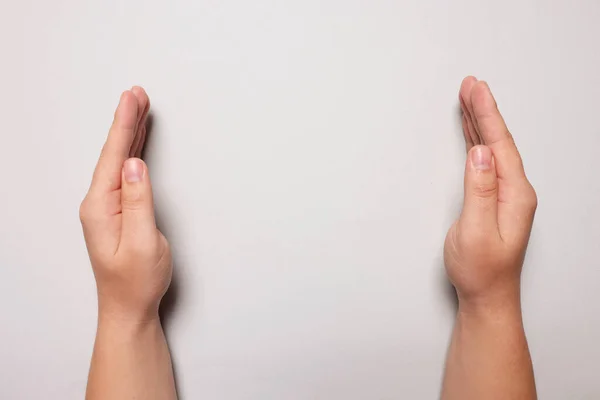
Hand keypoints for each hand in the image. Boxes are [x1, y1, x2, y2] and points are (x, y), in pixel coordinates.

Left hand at [80, 87, 171, 321]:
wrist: (129, 307)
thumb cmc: (136, 281)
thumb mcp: (143, 242)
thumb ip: (138, 201)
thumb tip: (134, 165)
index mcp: (101, 208)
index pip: (114, 157)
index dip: (124, 125)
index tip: (132, 99)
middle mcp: (99, 204)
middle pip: (114, 153)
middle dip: (126, 121)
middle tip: (137, 94)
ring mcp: (108, 207)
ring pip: (119, 160)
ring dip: (129, 133)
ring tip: (138, 108)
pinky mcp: (118, 211)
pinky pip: (124, 173)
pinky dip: (132, 152)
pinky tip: (137, 143)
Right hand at [444, 77, 536, 310]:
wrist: (486, 296)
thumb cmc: (482, 270)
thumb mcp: (477, 232)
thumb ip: (479, 191)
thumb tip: (480, 155)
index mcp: (515, 195)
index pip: (500, 145)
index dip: (487, 115)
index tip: (477, 90)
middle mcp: (514, 191)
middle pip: (497, 141)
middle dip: (483, 110)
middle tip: (470, 85)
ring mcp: (504, 195)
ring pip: (490, 149)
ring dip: (479, 123)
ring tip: (468, 99)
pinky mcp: (492, 199)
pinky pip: (484, 162)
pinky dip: (476, 142)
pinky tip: (470, 133)